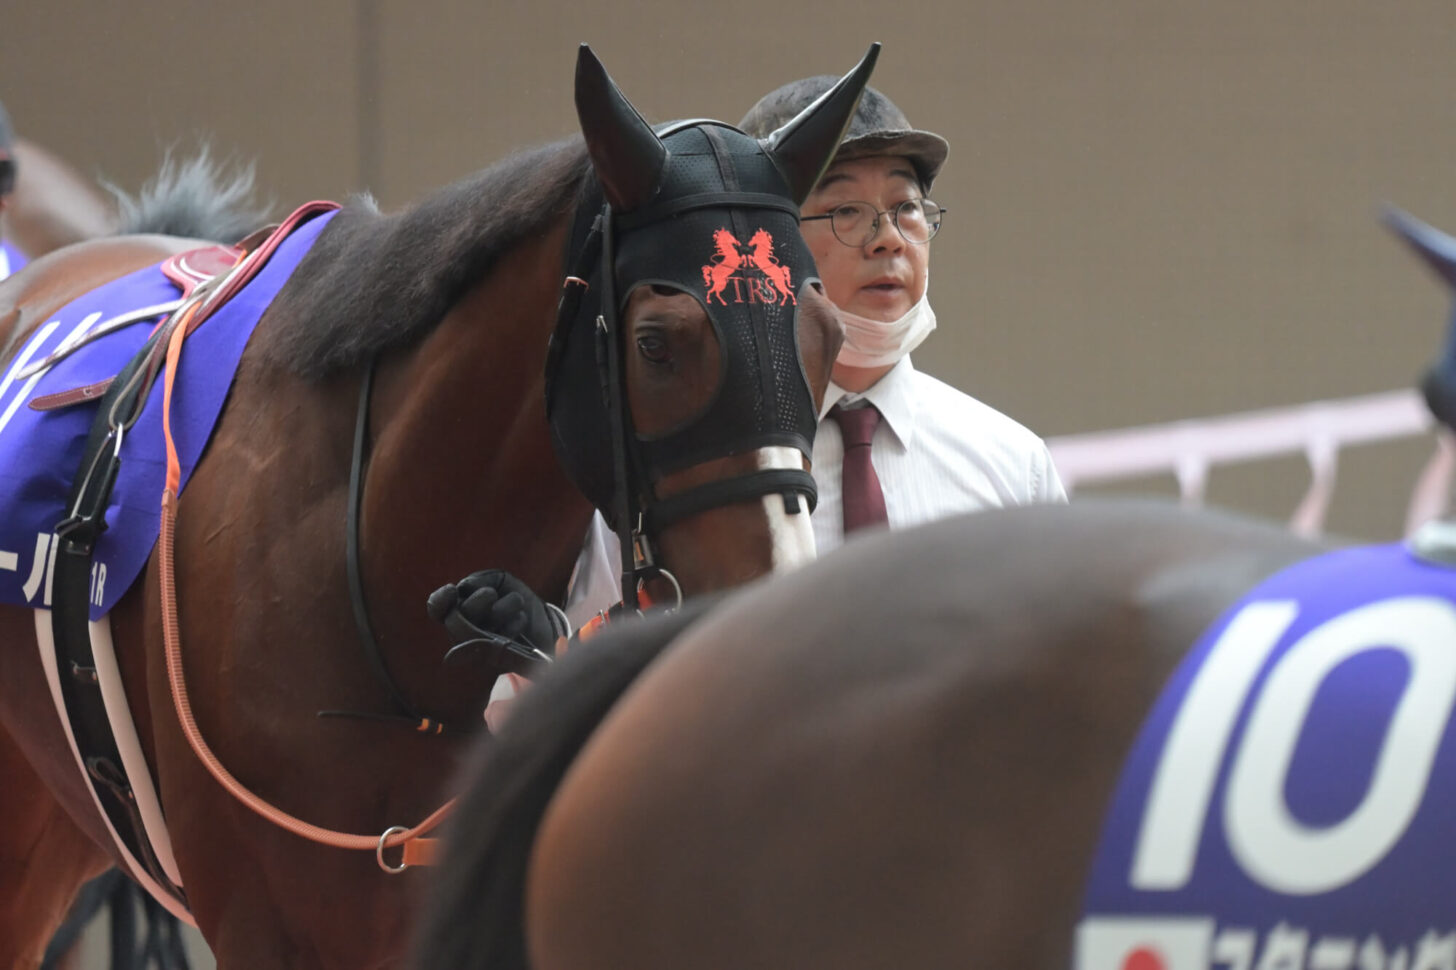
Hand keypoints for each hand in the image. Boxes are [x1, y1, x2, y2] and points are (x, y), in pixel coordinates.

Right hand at [426, 569, 559, 654]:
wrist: (541, 618)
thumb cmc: (510, 597)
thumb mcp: (497, 580)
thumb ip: (479, 579)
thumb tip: (464, 587)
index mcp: (456, 610)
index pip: (437, 608)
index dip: (439, 601)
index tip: (452, 589)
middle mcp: (462, 632)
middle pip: (458, 621)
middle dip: (477, 602)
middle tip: (491, 593)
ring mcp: (480, 648)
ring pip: (482, 629)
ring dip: (504, 608)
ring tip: (516, 601)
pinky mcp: (499, 660)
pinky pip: (503, 640)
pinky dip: (516, 622)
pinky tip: (521, 619)